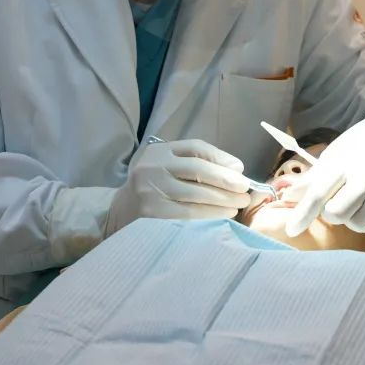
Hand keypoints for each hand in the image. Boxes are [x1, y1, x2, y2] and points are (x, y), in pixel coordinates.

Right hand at [104, 138, 250, 236]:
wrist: (119, 211)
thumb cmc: (154, 186)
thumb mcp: (168, 166)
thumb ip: (197, 162)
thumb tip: (236, 169)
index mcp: (159, 151)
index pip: (195, 148)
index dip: (221, 158)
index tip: (240, 169)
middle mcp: (153, 167)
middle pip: (198, 170)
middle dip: (226, 181)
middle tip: (245, 190)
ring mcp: (151, 191)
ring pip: (195, 195)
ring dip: (222, 200)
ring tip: (238, 205)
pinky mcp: (152, 214)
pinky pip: (188, 215)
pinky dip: (209, 215)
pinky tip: (223, 217)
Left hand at [284, 105, 364, 236]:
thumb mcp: (337, 152)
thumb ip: (314, 178)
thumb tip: (288, 197)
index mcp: (345, 161)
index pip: (319, 192)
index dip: (303, 213)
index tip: (292, 229)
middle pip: (337, 214)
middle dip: (333, 212)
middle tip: (341, 199)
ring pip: (359, 224)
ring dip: (355, 217)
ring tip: (362, 198)